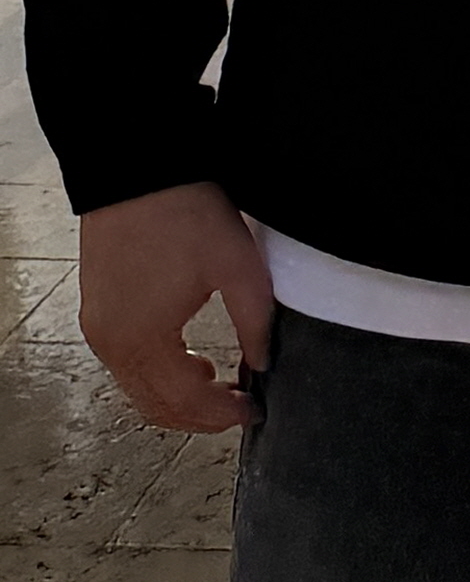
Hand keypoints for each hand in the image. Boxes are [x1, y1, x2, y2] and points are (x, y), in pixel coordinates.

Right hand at [79, 183, 275, 433]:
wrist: (135, 166)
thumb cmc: (185, 212)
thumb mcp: (238, 267)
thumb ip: (255, 322)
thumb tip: (263, 364)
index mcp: (143, 339)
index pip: (184, 402)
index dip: (221, 414)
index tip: (253, 409)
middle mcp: (111, 343)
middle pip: (155, 405)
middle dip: (199, 415)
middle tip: (237, 406)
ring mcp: (98, 327)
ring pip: (138, 387)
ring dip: (177, 395)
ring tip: (218, 383)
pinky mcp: (95, 309)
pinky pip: (126, 362)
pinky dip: (158, 372)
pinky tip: (189, 358)